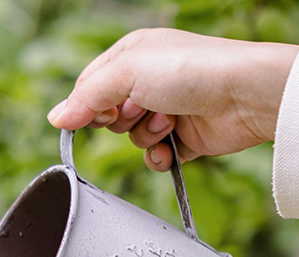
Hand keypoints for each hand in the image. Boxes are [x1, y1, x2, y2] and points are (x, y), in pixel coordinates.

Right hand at [47, 29, 298, 170]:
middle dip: (120, 120)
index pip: (90, 87)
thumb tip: (55, 118)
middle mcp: (148, 81)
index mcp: (132, 56)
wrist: (242, 95)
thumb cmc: (189, 70)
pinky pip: (155, 156)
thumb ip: (87, 97)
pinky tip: (171, 149)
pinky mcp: (183, 138)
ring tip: (168, 121)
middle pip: (109, 115)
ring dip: (145, 136)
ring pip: (131, 138)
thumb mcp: (127, 72)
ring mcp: (166, 110)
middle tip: (139, 110)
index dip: (86, 106)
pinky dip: (159, 157)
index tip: (94, 117)